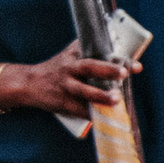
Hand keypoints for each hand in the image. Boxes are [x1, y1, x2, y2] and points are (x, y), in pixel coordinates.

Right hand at [2, 43, 128, 118]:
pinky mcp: (64, 103)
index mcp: (74, 56)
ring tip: (116, 100)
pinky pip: (81, 110)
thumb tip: (118, 43)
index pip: (96, 52)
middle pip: (88, 67)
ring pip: (84, 91)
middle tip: (123, 72)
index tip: (134, 65)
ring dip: (100, 96)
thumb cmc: (57, 68)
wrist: (29, 84)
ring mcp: (66, 87)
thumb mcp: (69, 54)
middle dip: (106, 70)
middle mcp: (70, 69)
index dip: (115, 58)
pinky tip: (106, 119)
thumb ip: (89, 49)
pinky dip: (94, 115)